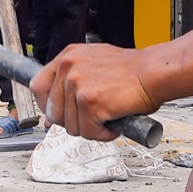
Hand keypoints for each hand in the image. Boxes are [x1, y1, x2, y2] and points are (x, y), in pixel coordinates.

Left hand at [29, 43, 155, 140]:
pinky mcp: (90, 103)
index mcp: (68, 57)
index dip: (46, 106)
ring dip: (91, 128)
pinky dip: (104, 134)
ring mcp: (77, 85)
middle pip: (52, 112)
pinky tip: (114, 122)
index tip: (57, 114)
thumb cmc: (132, 70)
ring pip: (71, 126)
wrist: (154, 72)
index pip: (38, 86)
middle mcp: (68, 68)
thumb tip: (53, 114)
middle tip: (92, 118)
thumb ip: (73, 82)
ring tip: (108, 116)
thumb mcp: (94, 64)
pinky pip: (89, 133)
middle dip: (72, 121)